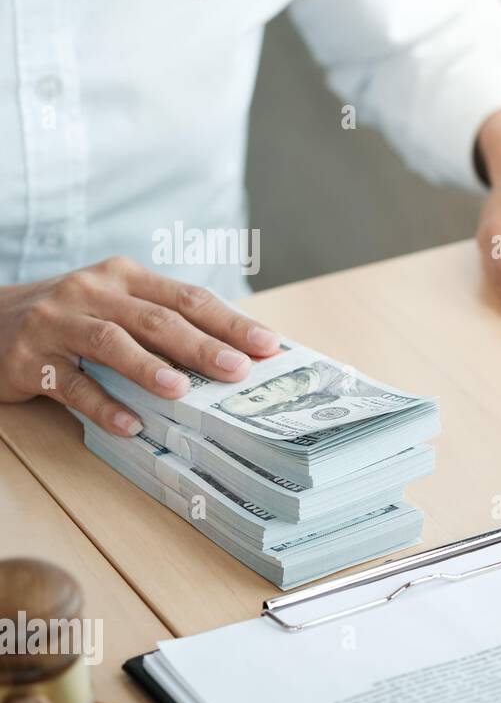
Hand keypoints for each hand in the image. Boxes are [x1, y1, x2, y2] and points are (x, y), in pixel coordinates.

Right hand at [0, 257, 280, 435]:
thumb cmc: (72, 318)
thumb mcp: (117, 307)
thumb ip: (165, 325)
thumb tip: (234, 357)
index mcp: (125, 278)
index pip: (187, 297)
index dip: (230, 322)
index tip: (268, 345)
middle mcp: (92, 292)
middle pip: (156, 319)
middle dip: (201, 345)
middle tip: (237, 369)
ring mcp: (58, 324)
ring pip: (111, 344)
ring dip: (150, 368)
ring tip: (182, 391)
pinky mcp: (30, 359)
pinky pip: (70, 385)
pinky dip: (103, 406)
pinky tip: (131, 425)